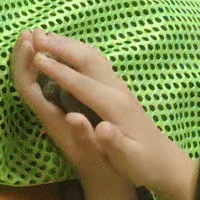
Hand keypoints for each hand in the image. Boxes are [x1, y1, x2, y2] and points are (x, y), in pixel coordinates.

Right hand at [12, 31, 194, 199]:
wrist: (166, 161)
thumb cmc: (144, 164)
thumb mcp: (129, 160)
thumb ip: (113, 143)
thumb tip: (101, 129)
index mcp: (115, 106)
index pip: (82, 83)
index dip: (58, 71)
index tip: (35, 59)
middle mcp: (116, 89)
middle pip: (87, 60)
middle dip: (60, 47)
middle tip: (33, 36)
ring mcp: (118, 85)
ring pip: (90, 55)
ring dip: (67, 43)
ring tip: (43, 36)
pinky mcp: (117, 86)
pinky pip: (93, 59)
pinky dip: (75, 48)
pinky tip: (64, 48)